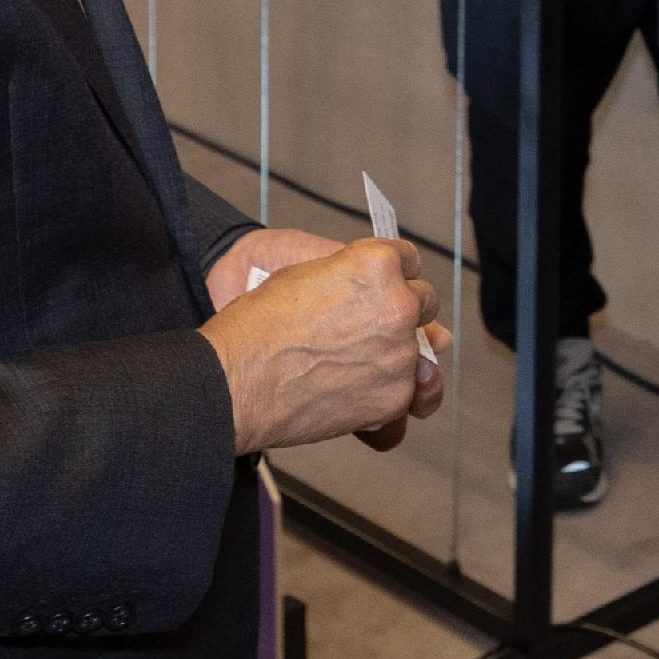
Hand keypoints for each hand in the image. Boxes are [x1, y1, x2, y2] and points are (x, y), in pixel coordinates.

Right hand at [198, 236, 444, 454]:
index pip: (409, 260)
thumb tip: (383, 295)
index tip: (378, 290)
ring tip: (359, 365)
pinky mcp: (393, 398)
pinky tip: (358, 394)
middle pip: (424, 303)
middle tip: (365, 328)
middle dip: (401, 313)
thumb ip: (352, 277)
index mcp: (377, 264)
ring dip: (398, 355)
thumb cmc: (257, 326)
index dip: (391, 276)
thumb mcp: (304, 274)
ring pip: (422, 351)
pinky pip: (409, 395)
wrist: (234, 381)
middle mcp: (398, 305)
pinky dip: (387, 396)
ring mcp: (400, 354)